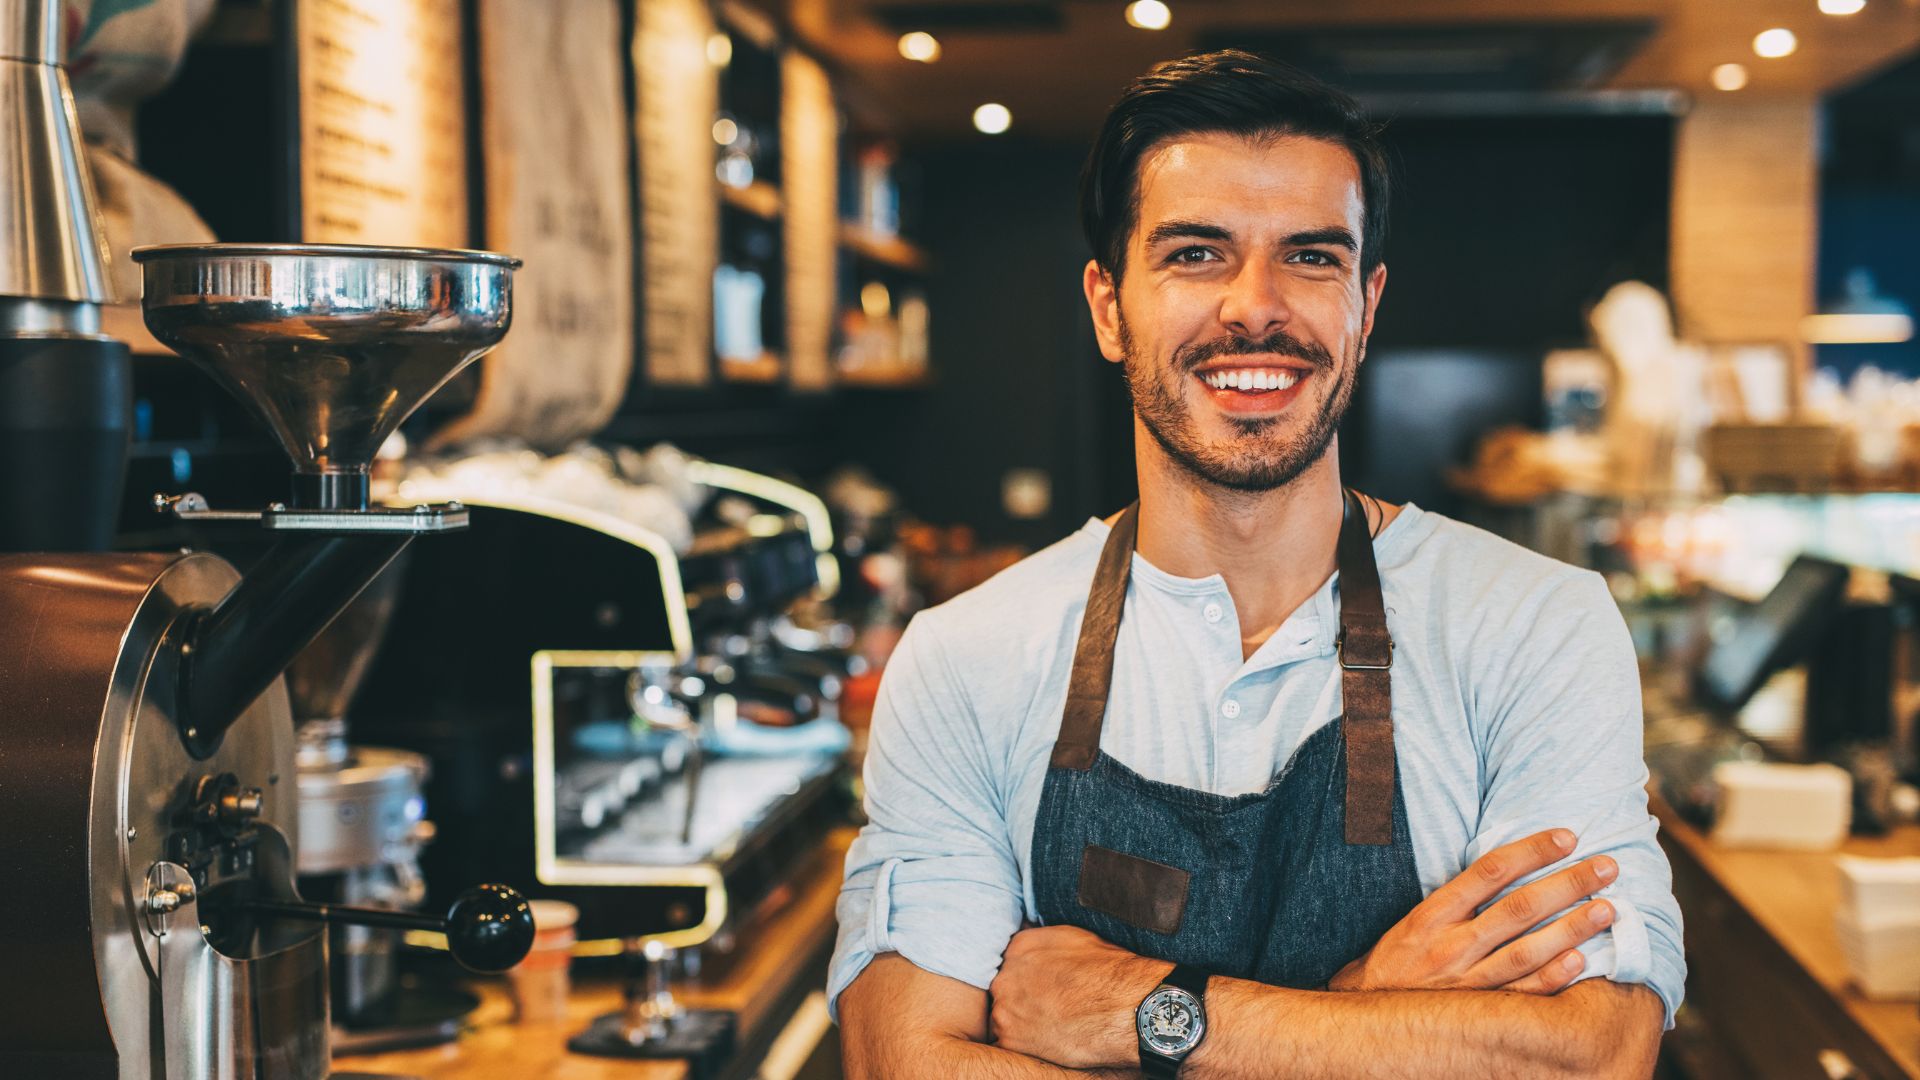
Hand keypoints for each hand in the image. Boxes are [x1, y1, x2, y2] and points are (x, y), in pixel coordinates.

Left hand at [989, 925, 1167, 1070]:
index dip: (1028, 976)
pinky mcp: (1010, 1038)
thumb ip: (1045, 941)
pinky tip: (1049, 1040)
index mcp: (1020, 947)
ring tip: (1051, 1025)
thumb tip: (1039, 946)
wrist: (1124, 1006)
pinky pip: (1007, 1043)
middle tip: (1048, 1008)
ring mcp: (1004, 1008)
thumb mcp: (1074, 937)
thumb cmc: (1109, 972)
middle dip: (1022, 998)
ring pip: (1004, 1017)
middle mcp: (1005, 975)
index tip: (1042, 987)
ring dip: (1022, 1022)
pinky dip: (1025, 1044)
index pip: (1011, 961)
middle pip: (1005, 989)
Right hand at [1329, 828, 1617, 994]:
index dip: (1532, 851)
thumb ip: (1458, 898)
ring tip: (1609, 909)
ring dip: (1571, 928)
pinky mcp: (1478, 1012)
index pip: (1489, 871)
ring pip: (1527, 951)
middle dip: (1568, 884)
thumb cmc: (1398, 962)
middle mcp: (1451, 945)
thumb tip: (1510, 867)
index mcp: (1433, 914)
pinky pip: (1521, 995)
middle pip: (1518, 907)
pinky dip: (1551, 978)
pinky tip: (1580, 961)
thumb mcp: (1415, 920)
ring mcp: (1466, 981)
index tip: (1568, 836)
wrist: (1368, 1019)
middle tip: (1607, 867)